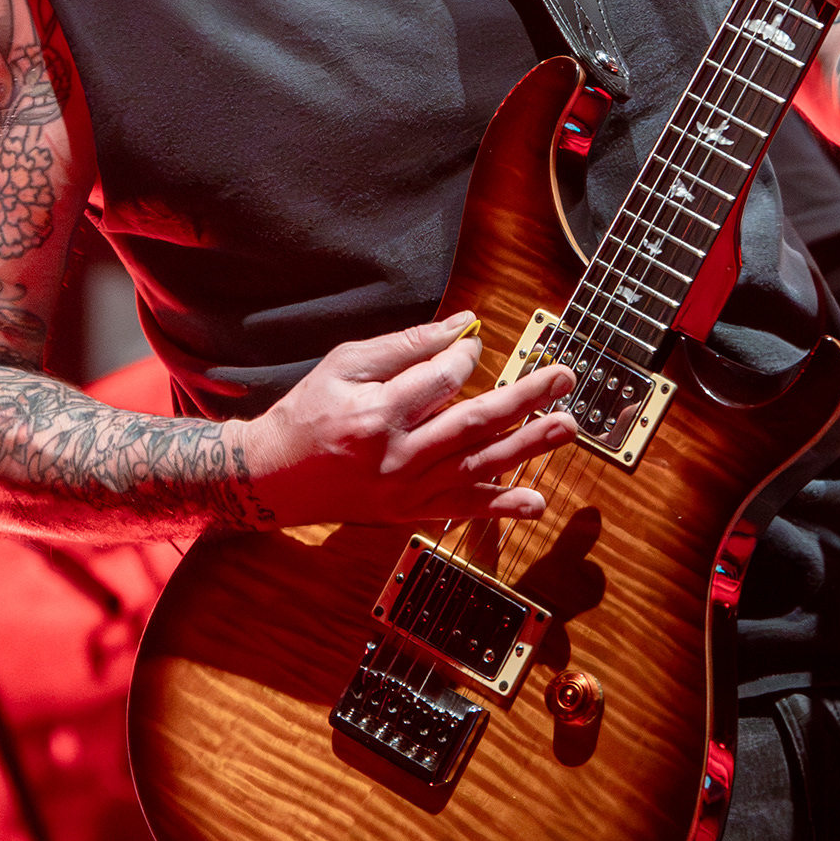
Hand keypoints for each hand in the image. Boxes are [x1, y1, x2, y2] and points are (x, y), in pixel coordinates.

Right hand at [237, 312, 576, 528]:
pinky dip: (500, 505)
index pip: (441, 379)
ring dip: (527, 447)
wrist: (273, 477)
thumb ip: (406, 346)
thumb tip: (464, 327)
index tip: (473, 345)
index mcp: (376, 413)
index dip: (466, 357)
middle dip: (523, 398)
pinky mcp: (408, 513)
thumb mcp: (345, 364)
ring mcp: (404, 491)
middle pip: (472, 423)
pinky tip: (536, 500)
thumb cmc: (308, 412)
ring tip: (565, 427)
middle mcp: (395, 457)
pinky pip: (462, 508)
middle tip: (563, 378)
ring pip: (477, 467)